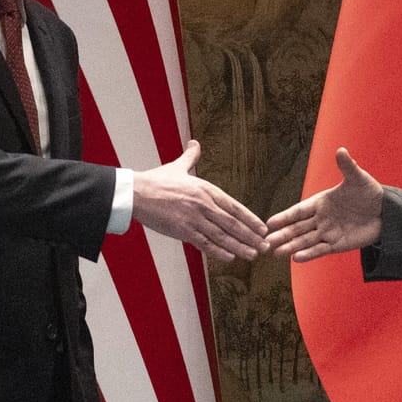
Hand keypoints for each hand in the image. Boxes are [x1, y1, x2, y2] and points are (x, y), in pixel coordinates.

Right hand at [132, 140, 267, 261]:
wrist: (137, 193)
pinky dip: (218, 251)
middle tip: (264, 245)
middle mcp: (203, 204)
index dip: (250, 219)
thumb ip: (190, 157)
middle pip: (232, 223)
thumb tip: (194, 143)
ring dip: (239, 246)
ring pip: (222, 235)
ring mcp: (194, 218)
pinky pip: (204, 243)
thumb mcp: (177, 166)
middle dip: (250, 236)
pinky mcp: (183, 230)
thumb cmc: (156, 180)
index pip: (234, 206)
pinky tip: (230, 258)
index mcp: (205, 189)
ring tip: (252, 255)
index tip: (262, 228)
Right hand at [265, 148, 382, 261]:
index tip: (269, 223)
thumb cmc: (370, 192)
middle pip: (297, 228)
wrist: (386, 212)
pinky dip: (308, 254)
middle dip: (282, 235)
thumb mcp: (358, 179)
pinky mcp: (337, 244)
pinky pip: (320, 250)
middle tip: (266, 242)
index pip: (298, 211)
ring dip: (291, 246)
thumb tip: (341, 150)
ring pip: (305, 241)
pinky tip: (296, 258)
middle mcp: (321, 218)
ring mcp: (328, 232)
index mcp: (321, 202)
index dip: (284, 217)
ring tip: (275, 253)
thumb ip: (347, 167)